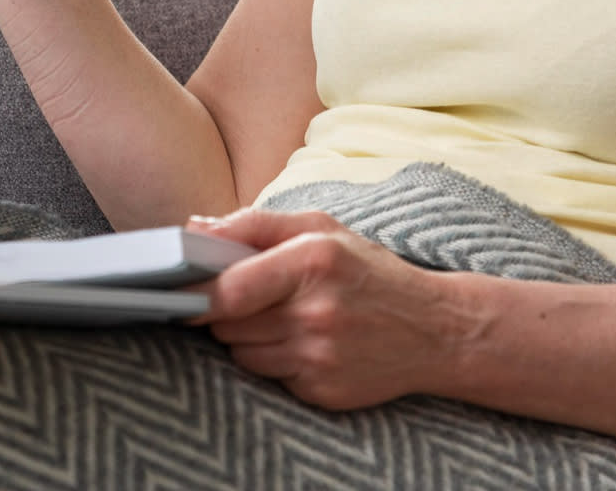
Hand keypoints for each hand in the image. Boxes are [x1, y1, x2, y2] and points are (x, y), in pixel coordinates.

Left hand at [188, 208, 480, 410]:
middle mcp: (317, 311)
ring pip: (242, 354)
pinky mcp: (323, 391)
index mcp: (314, 259)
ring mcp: (321, 356)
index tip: (179, 290)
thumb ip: (254, 223)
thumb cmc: (369, 271)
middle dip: (224, 312)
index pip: (230, 288)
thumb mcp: (321, 229)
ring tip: (282, 319)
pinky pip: (269, 378)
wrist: (436, 330)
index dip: (195, 293)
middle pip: (227, 324)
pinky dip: (274, 362)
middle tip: (248, 299)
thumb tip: (193, 228)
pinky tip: (305, 345)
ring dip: (247, 338)